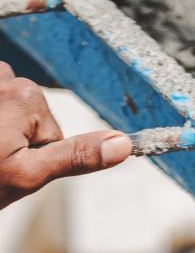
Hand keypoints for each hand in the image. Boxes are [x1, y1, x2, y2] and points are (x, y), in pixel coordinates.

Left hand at [0, 63, 131, 208]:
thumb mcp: (28, 176)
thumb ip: (76, 156)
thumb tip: (124, 144)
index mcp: (26, 97)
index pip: (50, 130)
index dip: (33, 155)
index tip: (9, 168)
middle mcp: (3, 76)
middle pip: (25, 112)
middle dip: (11, 138)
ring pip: (1, 104)